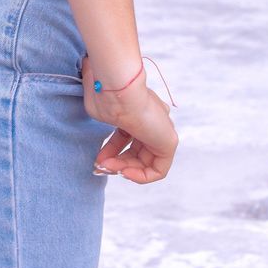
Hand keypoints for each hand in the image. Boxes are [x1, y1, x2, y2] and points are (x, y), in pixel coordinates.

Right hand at [80, 54, 178, 184]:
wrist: (119, 91)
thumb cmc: (108, 98)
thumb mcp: (104, 114)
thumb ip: (106, 125)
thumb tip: (103, 128)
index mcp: (138, 110)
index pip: (127, 137)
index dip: (112, 151)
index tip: (98, 158)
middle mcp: (152, 120)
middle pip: (135, 152)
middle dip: (115, 162)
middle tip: (99, 166)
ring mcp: (161, 131)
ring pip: (144, 162)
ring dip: (122, 169)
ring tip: (105, 168)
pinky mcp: (169, 143)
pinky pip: (157, 170)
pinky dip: (140, 176)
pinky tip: (123, 172)